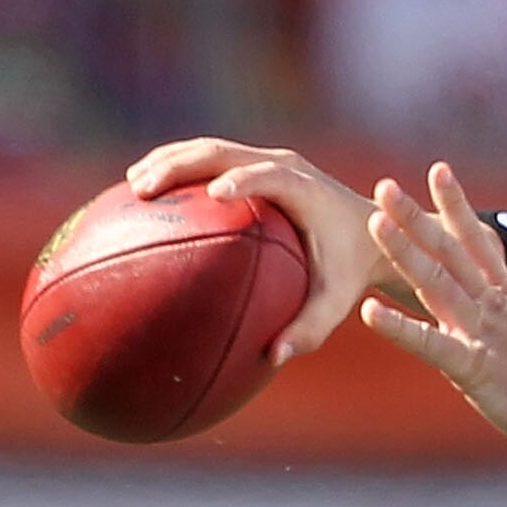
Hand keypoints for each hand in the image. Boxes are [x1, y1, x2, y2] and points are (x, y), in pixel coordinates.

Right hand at [124, 136, 378, 364]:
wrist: (374, 233)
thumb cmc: (352, 272)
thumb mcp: (336, 303)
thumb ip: (309, 329)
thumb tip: (273, 357)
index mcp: (304, 190)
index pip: (268, 176)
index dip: (243, 181)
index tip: (213, 195)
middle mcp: (284, 165)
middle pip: (224, 152)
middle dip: (180, 165)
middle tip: (143, 188)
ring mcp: (268, 160)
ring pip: (211, 148)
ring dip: (169, 161)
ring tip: (133, 184)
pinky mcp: (256, 164)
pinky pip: (212, 159)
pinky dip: (179, 168)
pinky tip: (149, 189)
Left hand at [362, 163, 506, 457]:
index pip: (477, 241)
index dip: (456, 205)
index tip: (437, 170)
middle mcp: (491, 306)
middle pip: (448, 253)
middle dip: (415, 218)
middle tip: (385, 186)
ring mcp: (481, 334)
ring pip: (436, 285)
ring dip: (404, 254)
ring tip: (375, 224)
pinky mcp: (474, 368)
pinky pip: (430, 345)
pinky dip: (400, 328)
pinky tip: (370, 311)